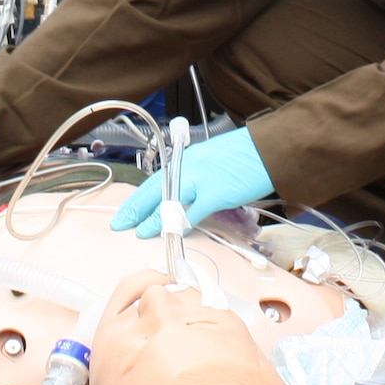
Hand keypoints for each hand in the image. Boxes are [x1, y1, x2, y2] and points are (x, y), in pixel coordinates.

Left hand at [109, 128, 272, 238]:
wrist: (266, 149)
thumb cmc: (242, 155)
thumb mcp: (209, 159)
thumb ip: (193, 176)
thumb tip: (180, 196)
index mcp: (185, 160)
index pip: (153, 181)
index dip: (136, 199)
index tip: (123, 212)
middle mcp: (188, 168)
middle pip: (153, 191)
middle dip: (135, 210)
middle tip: (119, 224)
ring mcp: (200, 180)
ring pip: (168, 203)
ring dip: (153, 221)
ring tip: (140, 233)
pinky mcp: (215, 194)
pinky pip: (193, 213)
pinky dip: (182, 225)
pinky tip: (174, 234)